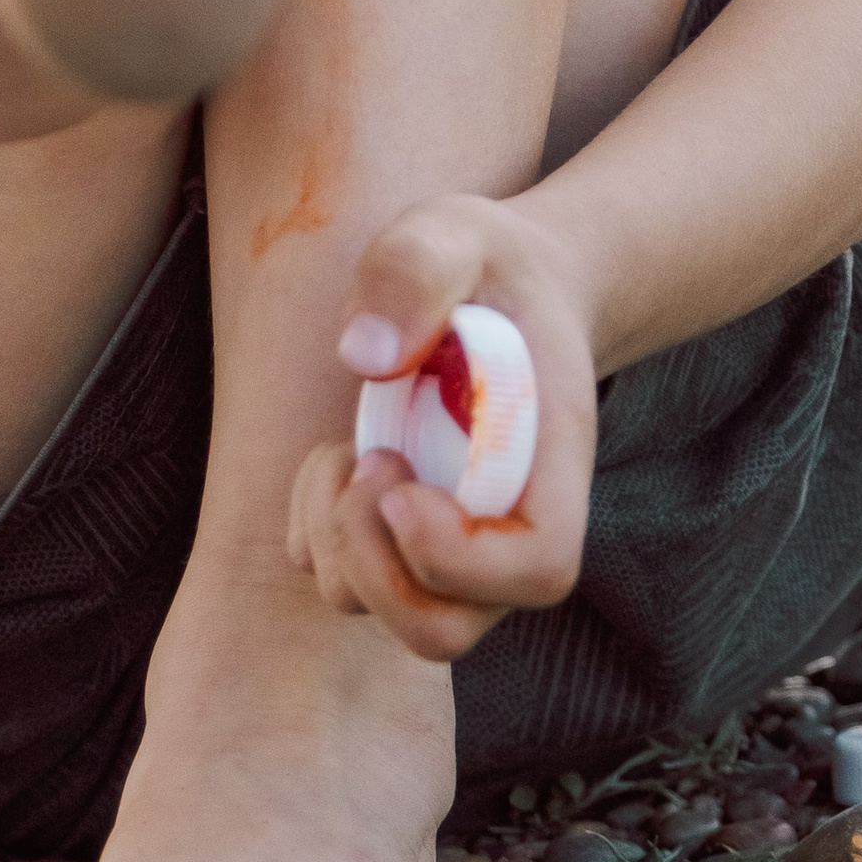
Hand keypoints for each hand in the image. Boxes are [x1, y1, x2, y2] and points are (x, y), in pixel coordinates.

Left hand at [287, 194, 596, 662]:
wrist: (502, 290)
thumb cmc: (487, 265)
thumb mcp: (455, 232)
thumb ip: (416, 270)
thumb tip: (365, 358)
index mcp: (549, 465)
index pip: (538, 569)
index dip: (460, 556)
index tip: (399, 482)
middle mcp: (507, 530)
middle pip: (444, 630)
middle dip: (372, 563)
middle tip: (365, 460)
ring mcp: (454, 548)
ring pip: (379, 615)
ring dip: (335, 536)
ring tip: (351, 447)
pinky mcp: (398, 543)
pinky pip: (336, 579)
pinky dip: (312, 526)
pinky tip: (333, 457)